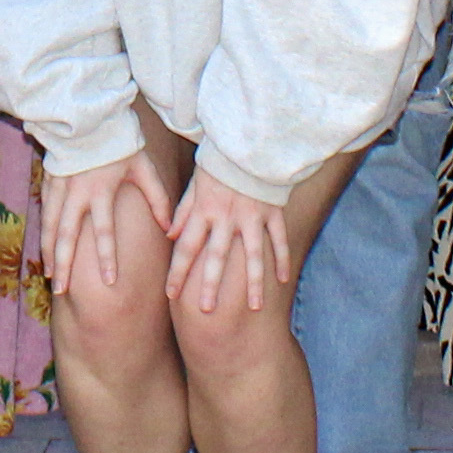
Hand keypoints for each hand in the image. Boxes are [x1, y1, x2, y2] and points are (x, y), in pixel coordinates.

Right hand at [39, 149, 178, 301]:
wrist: (89, 117)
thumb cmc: (121, 142)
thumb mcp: (144, 167)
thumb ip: (158, 198)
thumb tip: (170, 228)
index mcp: (102, 190)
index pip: (103, 231)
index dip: (107, 257)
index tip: (109, 282)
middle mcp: (77, 192)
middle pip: (67, 236)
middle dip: (64, 265)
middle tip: (61, 291)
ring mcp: (60, 187)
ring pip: (50, 226)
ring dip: (49, 253)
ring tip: (50, 276)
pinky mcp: (50, 181)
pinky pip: (44, 211)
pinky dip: (44, 232)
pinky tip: (44, 249)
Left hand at [163, 171, 294, 318]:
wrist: (249, 142)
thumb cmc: (218, 163)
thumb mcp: (195, 184)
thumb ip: (183, 210)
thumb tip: (169, 235)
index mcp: (204, 211)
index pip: (186, 247)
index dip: (178, 271)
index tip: (170, 294)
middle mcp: (226, 218)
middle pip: (216, 257)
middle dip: (210, 285)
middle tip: (206, 311)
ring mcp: (252, 217)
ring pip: (252, 255)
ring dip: (252, 282)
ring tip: (253, 307)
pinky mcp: (272, 212)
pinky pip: (278, 240)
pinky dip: (281, 260)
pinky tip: (282, 281)